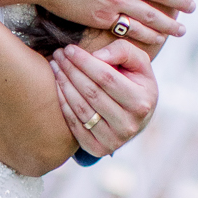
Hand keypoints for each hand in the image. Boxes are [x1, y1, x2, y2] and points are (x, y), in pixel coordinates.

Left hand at [51, 37, 157, 155]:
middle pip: (91, 93)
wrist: (136, 117)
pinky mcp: (98, 149)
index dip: (85, 62)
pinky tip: (56, 87)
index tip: (70, 49)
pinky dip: (63, 104)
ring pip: (81, 108)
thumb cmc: (135, 82)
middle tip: (57, 55)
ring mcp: (114, 140)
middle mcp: (130, 124)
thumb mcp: (138, 63)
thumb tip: (97, 56)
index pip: (107, 78)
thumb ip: (123, 51)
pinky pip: (74, 124)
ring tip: (54, 67)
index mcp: (142, 102)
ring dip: (63, 85)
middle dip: (71, 70)